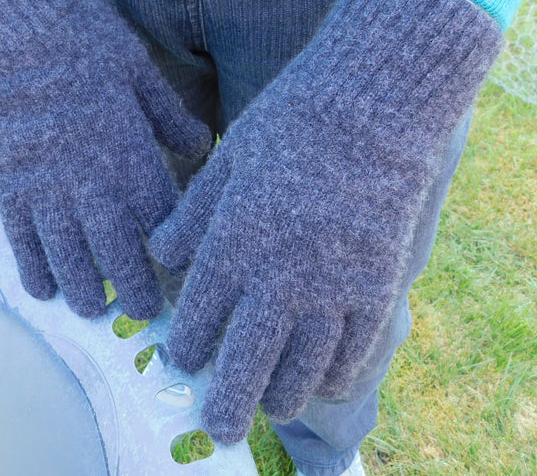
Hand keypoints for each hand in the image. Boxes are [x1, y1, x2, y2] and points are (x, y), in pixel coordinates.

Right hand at [0, 0, 210, 319]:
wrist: (11, 26)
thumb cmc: (84, 40)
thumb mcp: (140, 71)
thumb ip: (170, 117)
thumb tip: (204, 145)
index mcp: (130, 154)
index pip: (159, 220)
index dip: (171, 254)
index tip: (181, 276)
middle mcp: (92, 181)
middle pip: (118, 251)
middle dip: (134, 289)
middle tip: (145, 316)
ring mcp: (47, 187)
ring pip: (69, 256)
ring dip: (85, 289)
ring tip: (95, 311)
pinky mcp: (10, 183)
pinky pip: (22, 239)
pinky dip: (33, 269)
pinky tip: (44, 291)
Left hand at [151, 0, 501, 442]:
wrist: (370, 107)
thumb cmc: (288, 125)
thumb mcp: (226, 162)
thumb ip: (192, 216)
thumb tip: (160, 254)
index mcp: (233, 244)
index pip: (198, 318)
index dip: (185, 347)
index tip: (181, 359)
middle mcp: (278, 277)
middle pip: (247, 363)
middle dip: (228, 403)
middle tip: (219, 428)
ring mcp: (332, 287)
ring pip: (302, 368)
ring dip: (282, 395)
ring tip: (270, 406)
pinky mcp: (376, 286)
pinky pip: (354, 349)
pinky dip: (337, 374)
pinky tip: (326, 381)